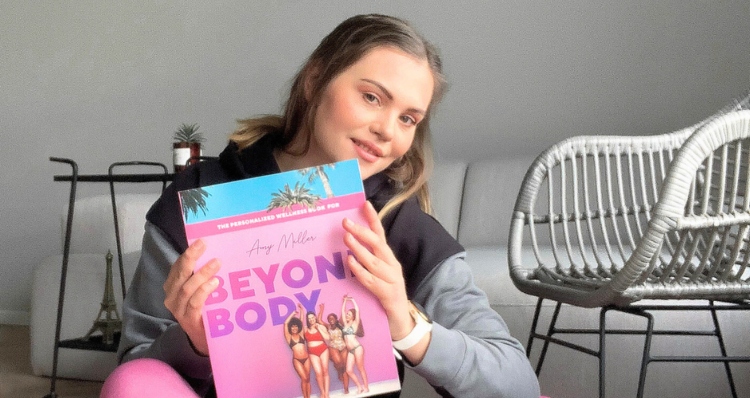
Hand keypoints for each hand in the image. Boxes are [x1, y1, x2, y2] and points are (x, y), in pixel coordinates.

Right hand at [163, 239, 219, 355]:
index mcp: (173, 287)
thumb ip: (204, 277)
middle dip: (191, 257)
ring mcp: (179, 310)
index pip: (177, 267)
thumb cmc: (204, 311)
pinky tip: (215, 283)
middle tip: (204, 244)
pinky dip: (204, 291)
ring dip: (202, 274)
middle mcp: (172, 297)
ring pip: (187, 288)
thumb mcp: (202, 291)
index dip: (188, 254)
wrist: (204, 341)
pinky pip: (194, 303)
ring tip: (216, 263)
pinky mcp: (188, 320)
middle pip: (180, 274)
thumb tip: (218, 255)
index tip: (201, 241)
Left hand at [342, 201, 411, 336]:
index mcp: (388, 259)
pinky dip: (361, 271)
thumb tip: (347, 243)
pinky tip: (350, 263)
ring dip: (359, 249)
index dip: (373, 219)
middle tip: (346, 222)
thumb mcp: (376, 274)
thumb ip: (366, 260)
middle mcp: (392, 266)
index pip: (381, 234)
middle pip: (378, 245)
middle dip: (362, 232)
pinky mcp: (388, 295)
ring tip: (346, 238)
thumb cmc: (384, 296)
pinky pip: (372, 281)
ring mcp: (392, 280)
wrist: (401, 322)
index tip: (364, 204)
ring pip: (374, 261)